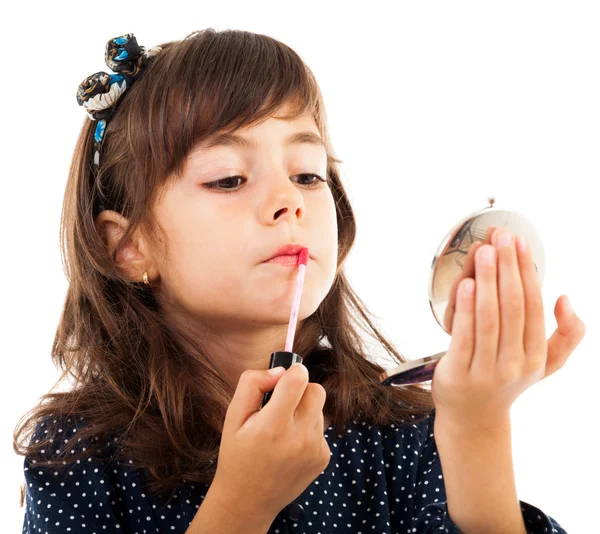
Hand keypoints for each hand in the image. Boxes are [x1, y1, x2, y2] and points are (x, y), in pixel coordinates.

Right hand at [212, 364, 329, 520]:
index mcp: (273, 425)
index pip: (300, 379)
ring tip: (282, 431)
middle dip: (301, 390)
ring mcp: (314, 450)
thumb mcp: (233, 416)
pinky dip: (307, 430)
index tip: (282, 380)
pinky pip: (320, 428)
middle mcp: (299, 438)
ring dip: (303, 412)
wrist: (248, 500)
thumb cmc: (238, 454)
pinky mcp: (324, 458)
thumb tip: (280, 370)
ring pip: (319, 409)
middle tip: (281, 405)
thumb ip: (252, 384)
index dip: (292, 372)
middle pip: (316, 390)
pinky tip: (290, 446)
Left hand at [431, 226, 585, 430]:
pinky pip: (464, 336)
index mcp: (536, 355)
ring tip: (485, 251)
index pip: (535, 306)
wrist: (474, 418)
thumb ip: (567, 335)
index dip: (527, 272)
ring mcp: (486, 370)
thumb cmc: (507, 381)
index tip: (520, 242)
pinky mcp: (458, 373)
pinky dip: (466, 309)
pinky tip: (465, 284)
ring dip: (488, 281)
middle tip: (501, 236)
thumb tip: (565, 299)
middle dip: (508, 268)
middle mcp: (514, 363)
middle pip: (514, 307)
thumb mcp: (545, 364)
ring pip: (490, 319)